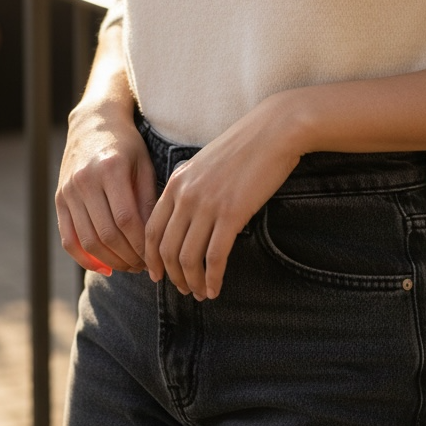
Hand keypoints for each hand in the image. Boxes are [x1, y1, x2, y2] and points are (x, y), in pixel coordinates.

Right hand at [56, 96, 156, 275]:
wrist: (93, 122)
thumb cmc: (127, 145)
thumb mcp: (143, 165)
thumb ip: (147, 200)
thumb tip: (154, 240)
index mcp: (110, 168)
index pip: (126, 219)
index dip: (141, 243)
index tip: (156, 254)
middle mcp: (85, 180)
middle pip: (106, 234)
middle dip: (128, 256)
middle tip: (145, 265)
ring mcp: (68, 190)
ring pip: (87, 241)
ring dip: (110, 261)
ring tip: (129, 265)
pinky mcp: (59, 199)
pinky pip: (68, 239)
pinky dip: (85, 258)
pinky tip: (104, 267)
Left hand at [144, 96, 302, 299]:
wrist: (273, 131)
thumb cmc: (244, 147)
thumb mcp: (205, 163)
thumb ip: (190, 187)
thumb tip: (186, 217)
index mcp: (177, 182)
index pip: (152, 229)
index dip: (152, 258)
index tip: (157, 275)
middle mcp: (186, 195)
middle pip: (167, 248)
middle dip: (172, 275)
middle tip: (182, 290)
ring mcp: (208, 204)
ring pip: (188, 257)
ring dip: (192, 282)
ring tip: (201, 293)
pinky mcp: (232, 213)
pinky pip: (215, 257)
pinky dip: (213, 278)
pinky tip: (216, 289)